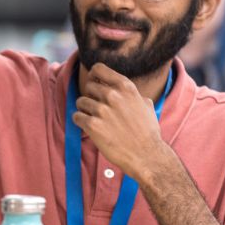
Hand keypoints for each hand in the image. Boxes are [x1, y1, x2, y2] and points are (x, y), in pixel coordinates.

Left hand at [72, 63, 169, 178]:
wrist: (146, 155)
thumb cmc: (148, 132)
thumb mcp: (145, 104)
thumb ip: (132, 93)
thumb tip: (124, 89)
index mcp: (126, 87)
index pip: (98, 69)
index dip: (93, 75)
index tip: (94, 82)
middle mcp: (113, 96)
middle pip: (88, 87)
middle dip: (91, 97)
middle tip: (97, 108)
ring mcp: (102, 110)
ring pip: (80, 102)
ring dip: (85, 110)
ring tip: (95, 119)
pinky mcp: (92, 125)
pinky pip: (76, 116)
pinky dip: (80, 121)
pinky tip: (90, 127)